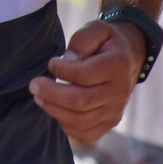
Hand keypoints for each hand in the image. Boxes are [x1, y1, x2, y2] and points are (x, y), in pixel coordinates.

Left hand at [29, 18, 145, 147]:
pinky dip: (67, 126)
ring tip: (39, 97)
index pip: (85, 75)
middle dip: (52, 94)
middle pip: (81, 101)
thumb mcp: (98, 29)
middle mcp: (120, 91)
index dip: (62, 70)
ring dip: (55, 110)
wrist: (128, 58)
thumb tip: (68, 60)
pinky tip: (56, 110)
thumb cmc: (106, 42)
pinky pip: (86, 134)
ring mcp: (116, 110)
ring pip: (81, 120)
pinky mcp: (110, 123)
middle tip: (34, 85)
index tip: (51, 63)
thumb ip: (82, 41)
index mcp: (118, 65)